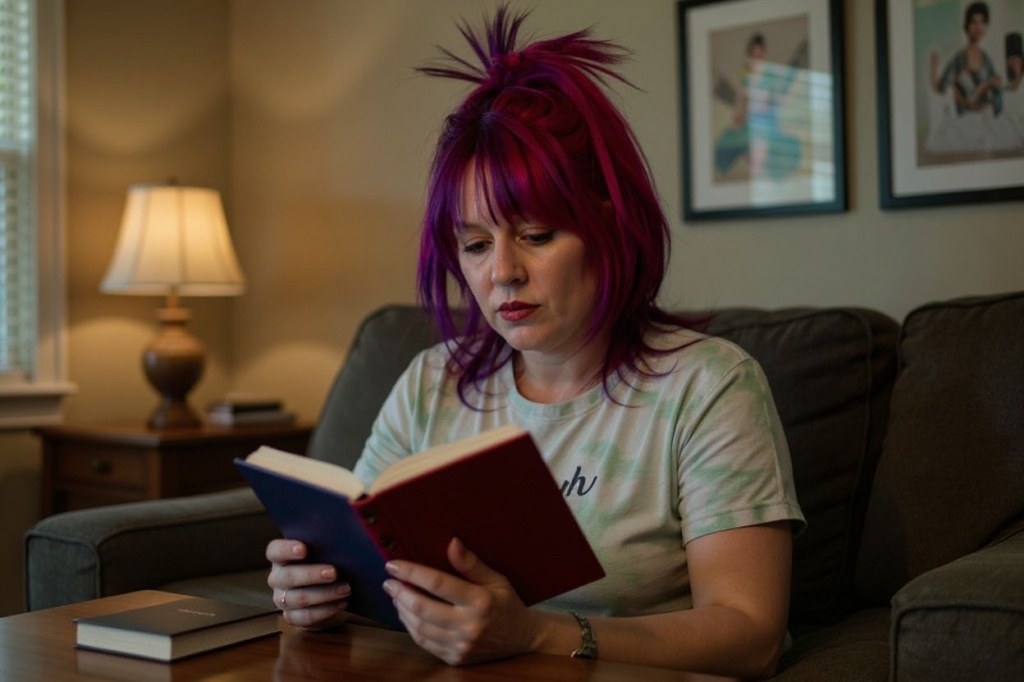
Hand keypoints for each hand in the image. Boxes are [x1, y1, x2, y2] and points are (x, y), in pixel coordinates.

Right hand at [266, 539, 351, 629]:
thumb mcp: (324, 550)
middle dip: (312, 574)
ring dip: (324, 594)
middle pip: (288, 576)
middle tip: (334, 572)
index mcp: (281, 557)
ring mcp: (282, 599)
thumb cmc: (325, 562)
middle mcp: (277, 577)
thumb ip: (327, 542)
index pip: (275, 550)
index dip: (286, 549)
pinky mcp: (292, 617)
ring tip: (345, 588)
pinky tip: (341, 603)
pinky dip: (326, 610)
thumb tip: (345, 535)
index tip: (303, 549)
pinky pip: (306, 616)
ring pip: (298, 598)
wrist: (327, 589)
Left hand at [382, 538, 539, 664]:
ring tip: (396, 596)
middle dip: (400, 592)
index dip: (412, 572)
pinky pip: (425, 643)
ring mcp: (461, 645)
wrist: (522, 639)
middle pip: (422, 607)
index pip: (438, 583)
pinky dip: (411, 627)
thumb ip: (471, 563)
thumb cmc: (507, 604)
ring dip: (402, 610)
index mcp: (480, 601)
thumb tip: (452, 542)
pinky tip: (407, 614)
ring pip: (420, 627)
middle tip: (389, 581)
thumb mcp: (496, 579)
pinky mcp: (456, 658)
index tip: (393, 564)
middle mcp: (469, 625)